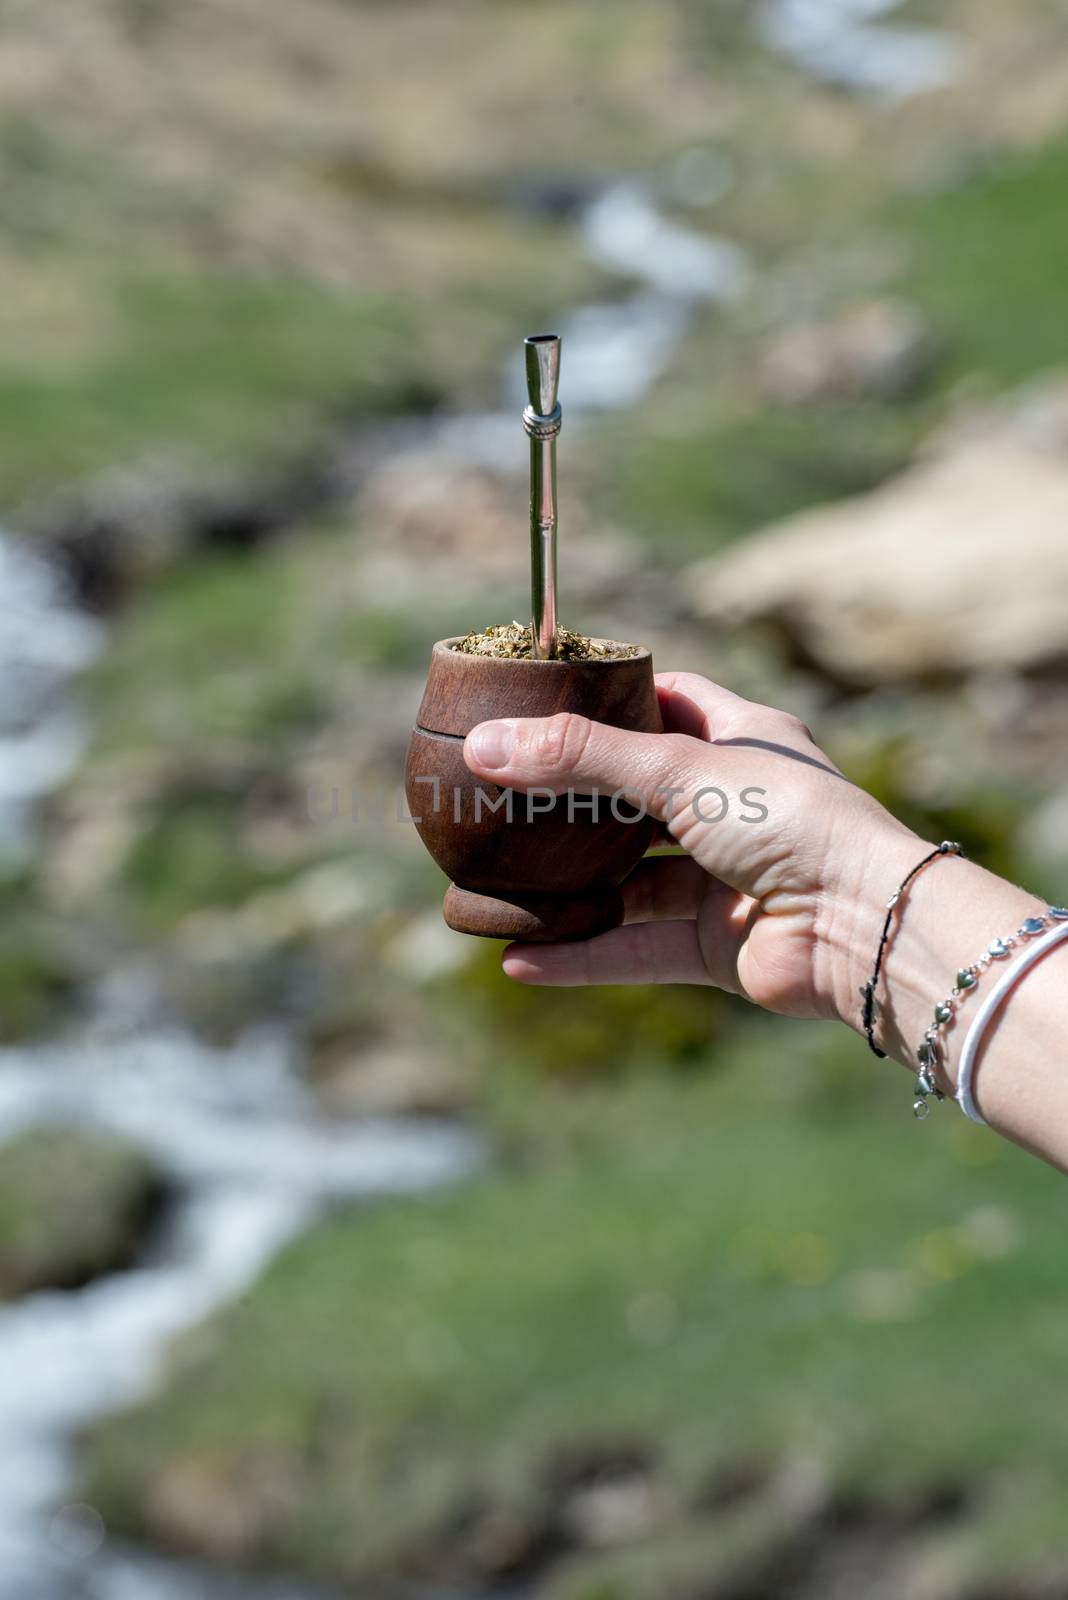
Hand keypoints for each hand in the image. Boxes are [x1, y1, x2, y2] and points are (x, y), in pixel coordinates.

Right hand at [463, 671, 924, 1024]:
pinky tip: (520, 958)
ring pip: (628, 884)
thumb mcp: (679, 770)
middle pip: (635, 800)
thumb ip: (581, 759)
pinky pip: (636, 949)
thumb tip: (483, 746)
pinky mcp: (716, 947)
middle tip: (498, 798)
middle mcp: (735, 809)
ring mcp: (725, 880)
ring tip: (495, 887)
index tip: (546, 702)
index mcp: (744, 742)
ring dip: (568, 891)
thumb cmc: (791, 823)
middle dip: (571, 805)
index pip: (671, 703)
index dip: (613, 700)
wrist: (863, 928)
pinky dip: (581, 955)